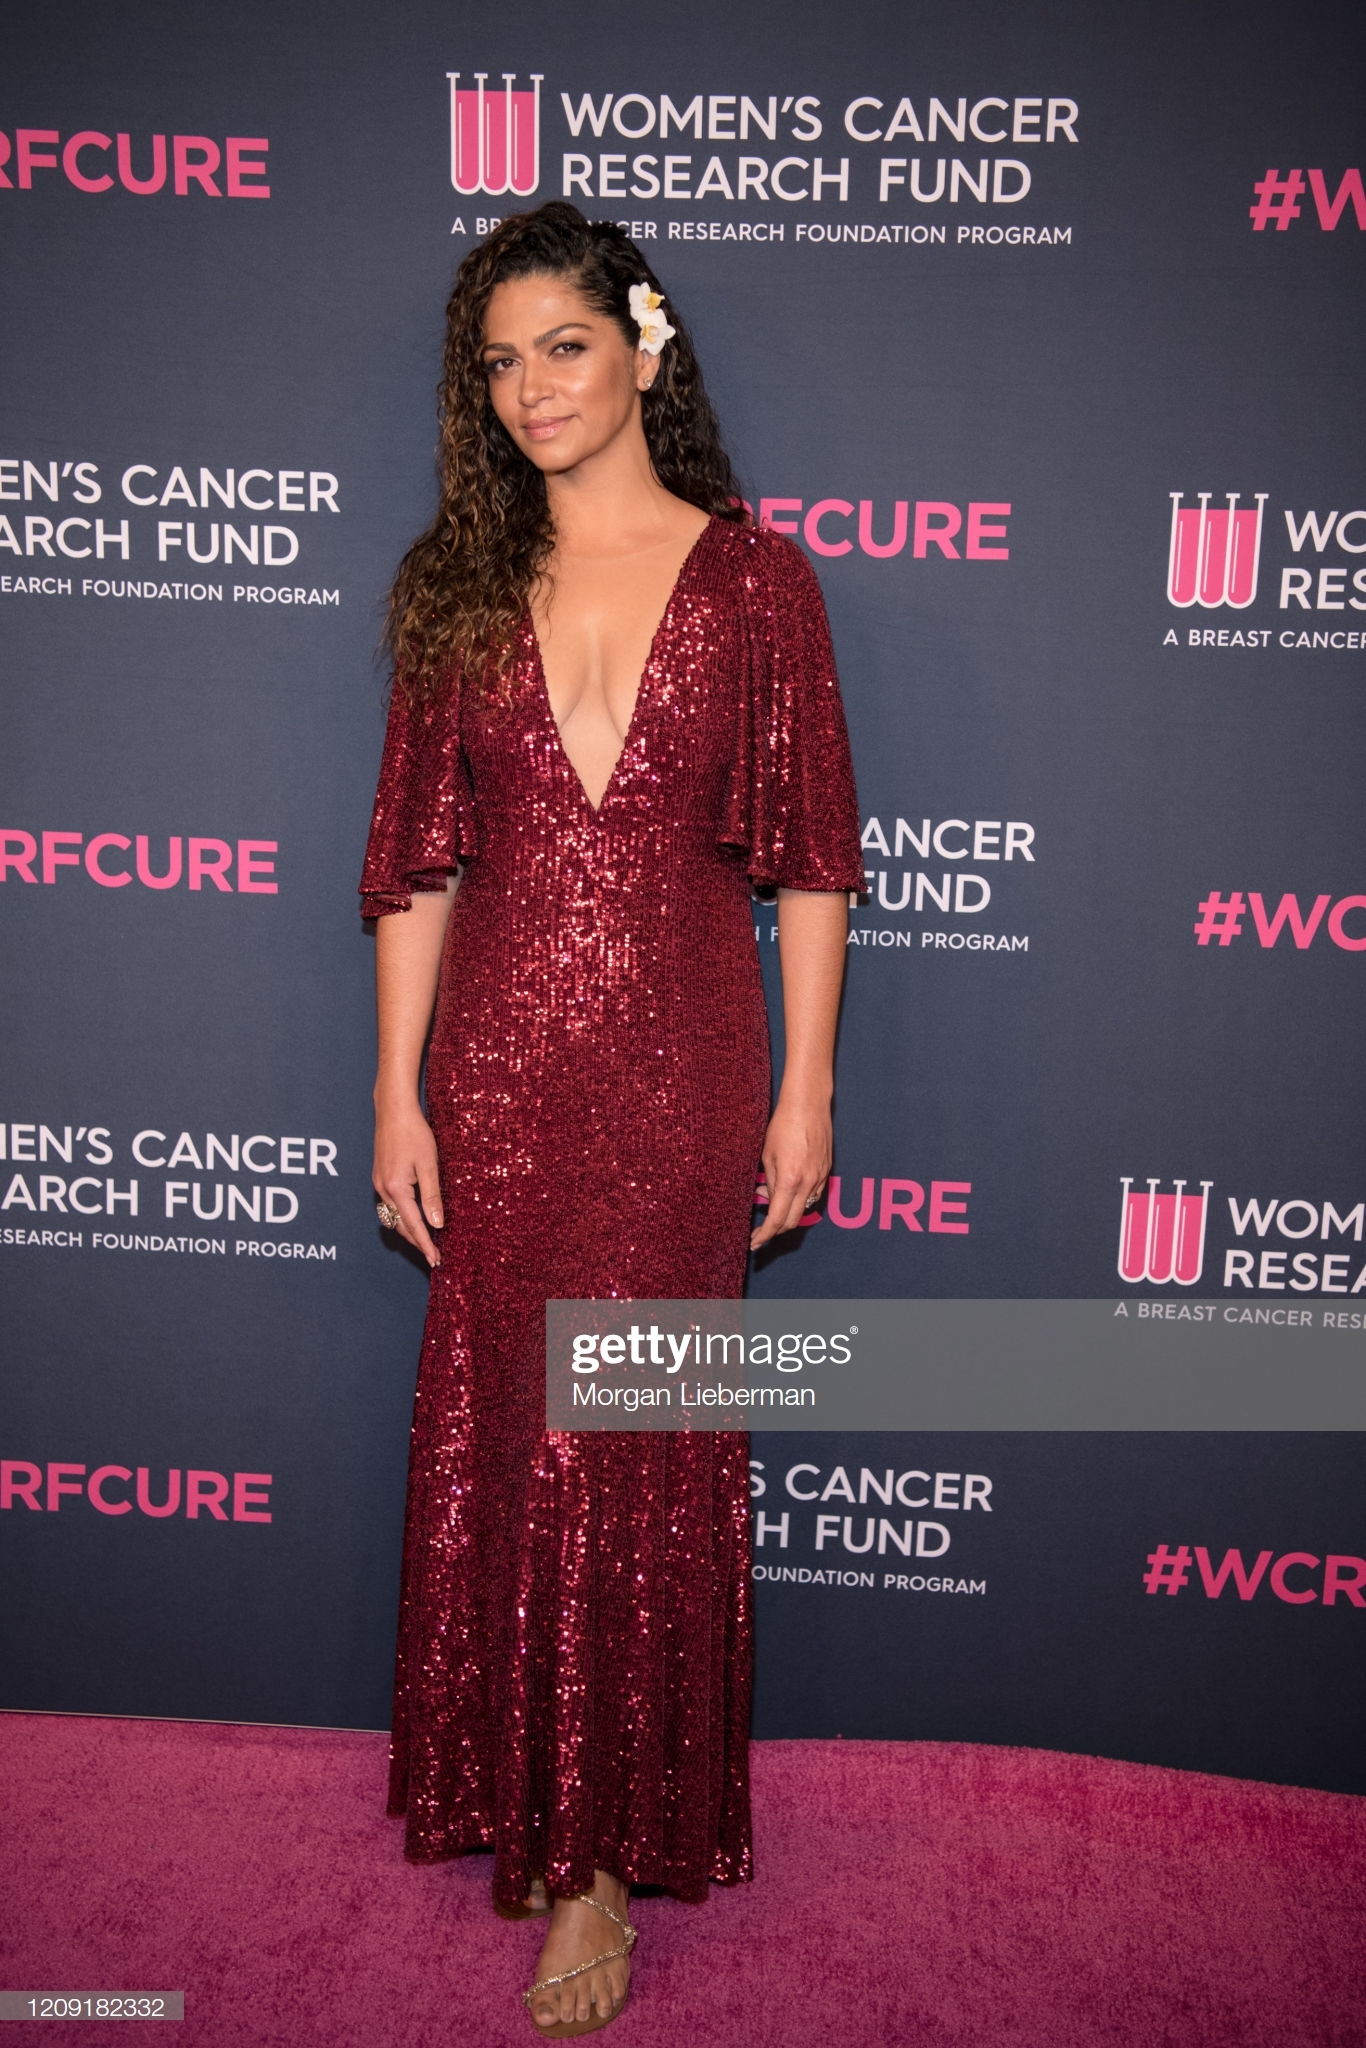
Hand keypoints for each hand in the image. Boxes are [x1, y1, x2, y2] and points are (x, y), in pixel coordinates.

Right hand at [373, 1095, 443, 1266]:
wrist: (393, 1110)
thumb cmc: (414, 1133)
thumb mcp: (429, 1164)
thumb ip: (432, 1195)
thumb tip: (436, 1224)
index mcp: (396, 1188)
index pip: (413, 1225)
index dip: (425, 1244)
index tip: (435, 1260)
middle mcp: (384, 1189)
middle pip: (400, 1226)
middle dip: (417, 1241)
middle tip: (434, 1254)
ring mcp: (379, 1183)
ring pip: (393, 1217)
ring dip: (409, 1229)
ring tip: (427, 1239)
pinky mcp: (380, 1176)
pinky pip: (390, 1204)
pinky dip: (403, 1215)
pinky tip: (414, 1215)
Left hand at [750, 1090, 831, 1248]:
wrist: (808, 1104)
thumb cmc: (783, 1124)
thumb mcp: (767, 1155)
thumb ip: (769, 1182)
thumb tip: (767, 1199)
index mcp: (790, 1180)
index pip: (777, 1219)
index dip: (765, 1234)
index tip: (755, 1242)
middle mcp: (809, 1183)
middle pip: (793, 1221)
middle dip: (776, 1230)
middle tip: (759, 1231)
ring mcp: (820, 1177)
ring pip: (804, 1208)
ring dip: (788, 1212)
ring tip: (769, 1201)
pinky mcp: (827, 1170)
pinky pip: (813, 1195)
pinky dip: (799, 1199)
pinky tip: (787, 1190)